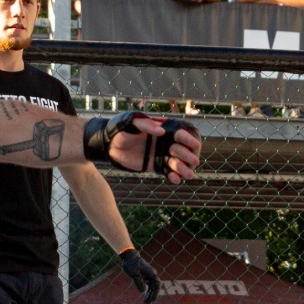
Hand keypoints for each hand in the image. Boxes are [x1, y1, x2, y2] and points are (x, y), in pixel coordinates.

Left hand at [82, 113, 200, 181]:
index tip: (195, 145)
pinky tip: (176, 180)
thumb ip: (146, 126)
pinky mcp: (153, 166)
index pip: (178, 135)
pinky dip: (172, 176)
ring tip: (189, 175)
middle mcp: (163, 143)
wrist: (108, 144)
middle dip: (188, 155)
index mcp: (161, 131)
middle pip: (180, 150)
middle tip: (194, 161)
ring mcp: (159, 155)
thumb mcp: (131, 123)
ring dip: (183, 168)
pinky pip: (165, 172)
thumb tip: (162, 132)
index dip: (188, 139)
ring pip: (175, 163)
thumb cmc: (120, 128)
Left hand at [118, 248, 159, 303]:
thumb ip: (139, 282)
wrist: (129, 256)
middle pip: (155, 287)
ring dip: (150, 294)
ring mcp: (149, 275)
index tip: (151, 300)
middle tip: (147, 303)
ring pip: (152, 287)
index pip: (157, 285)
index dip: (155, 294)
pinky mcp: (145, 276)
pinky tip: (145, 295)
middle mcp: (152, 274)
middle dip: (152, 296)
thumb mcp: (134, 273)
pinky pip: (148, 285)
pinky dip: (147, 290)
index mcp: (151, 273)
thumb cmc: (132, 264)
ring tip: (146, 301)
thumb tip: (143, 291)